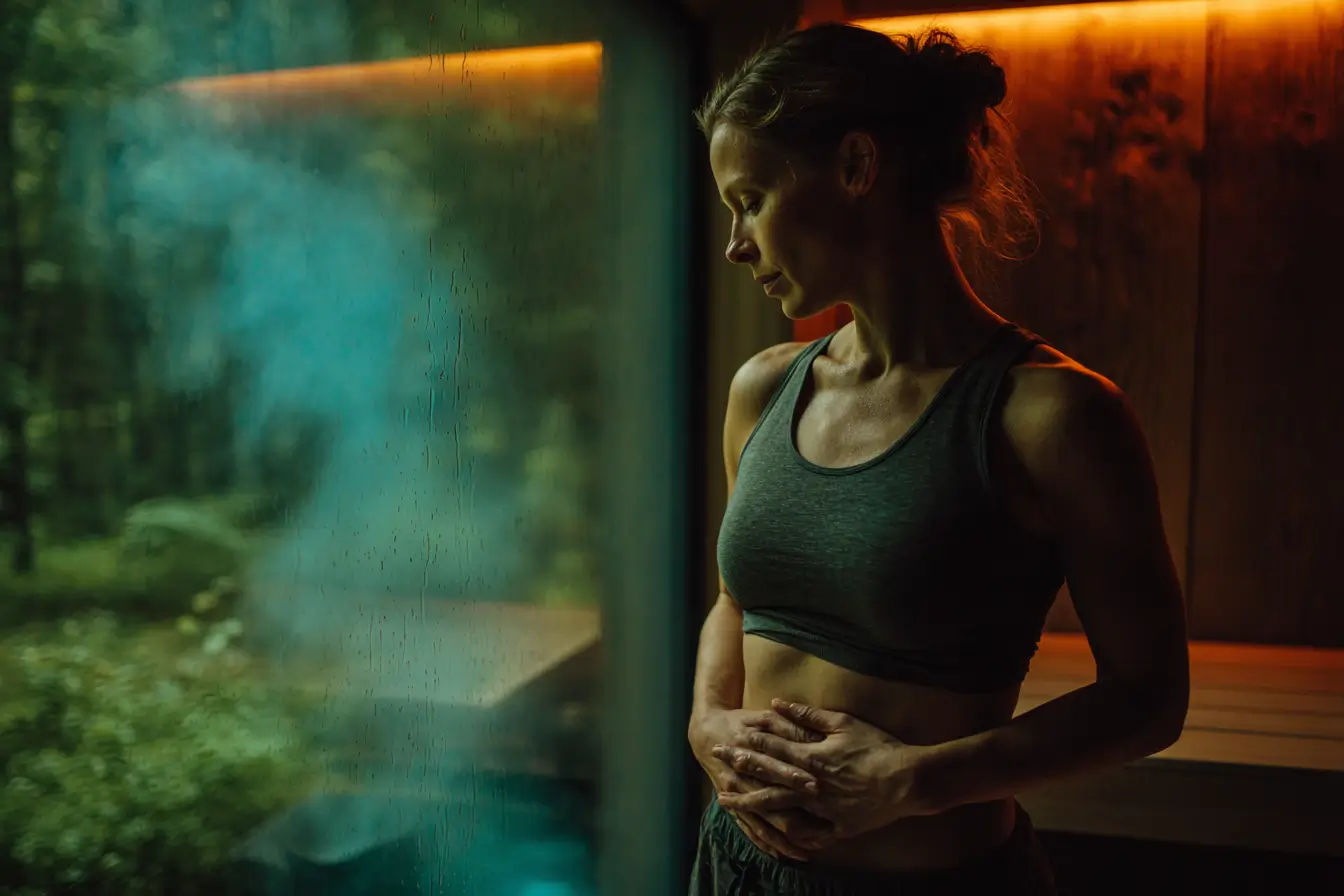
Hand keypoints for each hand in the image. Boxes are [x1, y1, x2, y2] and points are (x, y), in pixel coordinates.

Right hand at [689, 707, 837, 859]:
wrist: (707, 736)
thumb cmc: (740, 724)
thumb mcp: (762, 719)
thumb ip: (788, 727)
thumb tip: (815, 734)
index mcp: (750, 755)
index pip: (775, 770)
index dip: (795, 778)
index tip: (818, 787)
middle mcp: (742, 781)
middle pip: (772, 806)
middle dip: (797, 819)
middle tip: (823, 831)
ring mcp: (737, 798)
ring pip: (763, 826)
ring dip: (785, 842)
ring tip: (808, 853)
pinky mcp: (734, 808)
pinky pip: (751, 832)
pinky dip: (767, 845)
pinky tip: (784, 855)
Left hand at [712, 699, 926, 839]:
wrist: (908, 780)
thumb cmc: (878, 746)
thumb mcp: (843, 722)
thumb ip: (807, 714)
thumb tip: (777, 703)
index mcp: (811, 756)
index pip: (772, 748)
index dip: (748, 743)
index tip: (727, 740)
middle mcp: (810, 784)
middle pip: (767, 777)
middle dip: (740, 770)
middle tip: (717, 766)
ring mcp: (821, 807)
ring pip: (778, 807)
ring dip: (750, 803)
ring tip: (727, 802)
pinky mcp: (837, 826)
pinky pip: (809, 833)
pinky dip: (790, 836)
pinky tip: (772, 836)